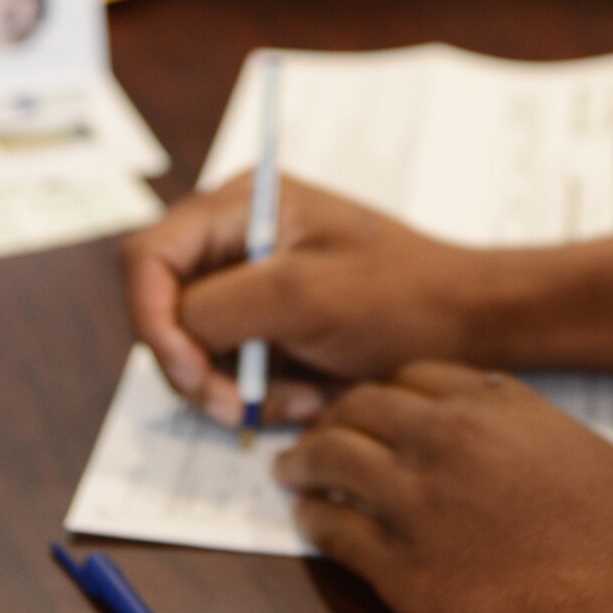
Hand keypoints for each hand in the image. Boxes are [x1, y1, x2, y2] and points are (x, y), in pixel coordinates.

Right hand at [122, 174, 483, 425]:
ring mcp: (246, 282)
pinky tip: (306, 398)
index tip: (191, 371)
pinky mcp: (264, 324)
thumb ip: (225, 306)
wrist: (464, 321)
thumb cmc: (399, 295)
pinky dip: (257, 392)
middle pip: (162, 309)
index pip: (149, 257)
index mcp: (239, 205)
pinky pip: (230, 367)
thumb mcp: (308, 295)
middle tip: (239, 406)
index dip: (152, 318)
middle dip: (195, 366)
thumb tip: (173, 327)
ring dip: (233, 387)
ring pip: (192, 349)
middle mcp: (231, 238)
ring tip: (299, 401)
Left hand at [275, 362, 612, 612]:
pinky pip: (333, 530)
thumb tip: (502, 428)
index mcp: (494, 405)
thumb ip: (527, 430)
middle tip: (317, 429)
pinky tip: (305, 519)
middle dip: (333, 416)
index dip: (387, 389)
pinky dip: (312, 520)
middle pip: (361, 407)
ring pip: (332, 459)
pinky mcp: (398, 565)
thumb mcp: (585, 454)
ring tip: (290, 467)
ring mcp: (414, 499)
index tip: (375, 404)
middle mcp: (445, 438)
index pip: (414, 375)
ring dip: (305, 461)